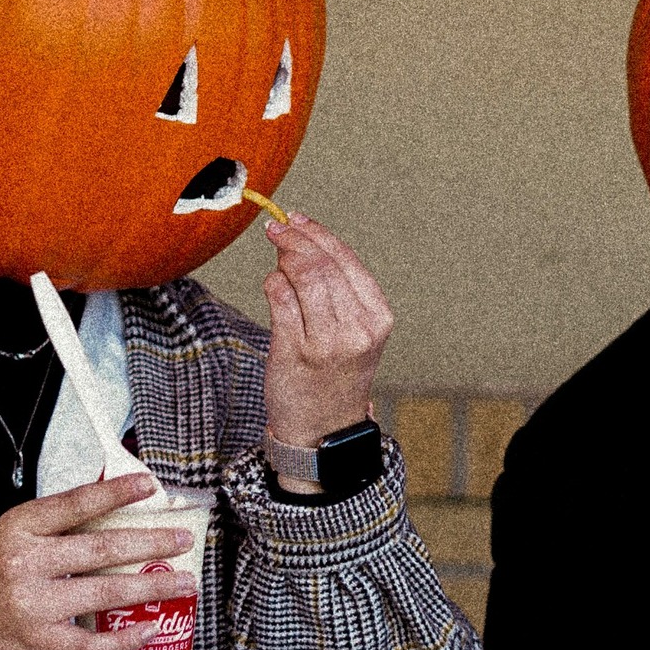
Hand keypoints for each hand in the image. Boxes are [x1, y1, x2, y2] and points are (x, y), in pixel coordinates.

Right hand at [0, 475, 194, 649]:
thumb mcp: (9, 533)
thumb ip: (54, 525)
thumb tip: (114, 510)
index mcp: (20, 527)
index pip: (75, 504)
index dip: (115, 493)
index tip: (150, 485)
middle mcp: (26, 562)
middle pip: (101, 549)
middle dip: (150, 544)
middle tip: (183, 539)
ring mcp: (32, 603)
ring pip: (105, 593)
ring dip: (152, 588)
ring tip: (184, 582)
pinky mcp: (37, 640)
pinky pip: (90, 641)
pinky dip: (124, 637)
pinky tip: (149, 628)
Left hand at [260, 212, 392, 449]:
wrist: (323, 430)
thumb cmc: (336, 377)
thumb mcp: (355, 333)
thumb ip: (339, 292)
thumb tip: (304, 241)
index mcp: (377, 318)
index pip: (346, 259)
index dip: (317, 233)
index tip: (296, 219)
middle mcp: (357, 329)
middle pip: (321, 264)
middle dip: (294, 239)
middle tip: (276, 229)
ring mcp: (326, 342)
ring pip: (301, 276)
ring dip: (282, 259)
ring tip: (276, 259)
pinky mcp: (295, 352)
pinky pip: (279, 299)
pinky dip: (272, 283)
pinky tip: (272, 285)